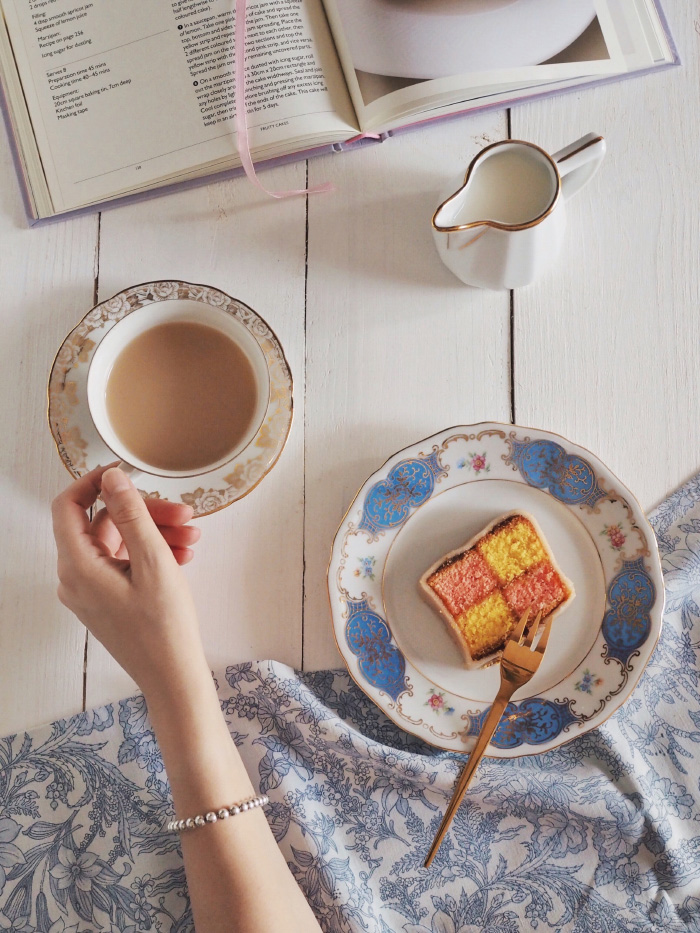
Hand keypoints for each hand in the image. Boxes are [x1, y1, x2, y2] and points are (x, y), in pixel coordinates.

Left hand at [52, 465, 208, 695]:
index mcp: (78, 566)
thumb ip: (132, 515)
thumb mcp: (152, 562)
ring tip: (193, 538)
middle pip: (103, 525)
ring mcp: (90, 591)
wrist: (173, 677)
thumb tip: (112, 478)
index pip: (69, 506)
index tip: (126, 472)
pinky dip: (151, 555)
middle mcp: (75, 577)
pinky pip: (124, 564)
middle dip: (145, 513)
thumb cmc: (164, 626)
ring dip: (155, 534)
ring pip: (118, 544)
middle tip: (184, 513)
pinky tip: (182, 556)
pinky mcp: (106, 601)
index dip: (94, 483)